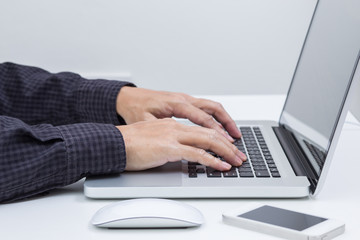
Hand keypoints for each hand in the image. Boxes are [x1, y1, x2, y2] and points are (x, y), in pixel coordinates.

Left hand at [116, 87, 240, 140]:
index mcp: (176, 103)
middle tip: (237, 140)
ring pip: (212, 107)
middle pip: (213, 109)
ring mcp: (185, 99)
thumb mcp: (145, 121)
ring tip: (234, 134)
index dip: (215, 131)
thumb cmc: (135, 108)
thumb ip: (161, 129)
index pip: (201, 117)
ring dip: (225, 120)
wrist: (128, 98)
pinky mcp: (185, 102)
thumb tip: (176, 140)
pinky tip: (220, 128)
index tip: (225, 142)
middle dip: (227, 124)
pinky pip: (206, 108)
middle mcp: (184, 99)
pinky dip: (216, 118)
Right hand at [117, 119, 246, 170]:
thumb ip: (168, 141)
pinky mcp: (170, 147)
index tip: (228, 146)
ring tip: (236, 161)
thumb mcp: (153, 138)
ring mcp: (173, 135)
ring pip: (208, 140)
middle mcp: (176, 126)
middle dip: (228, 145)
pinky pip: (197, 153)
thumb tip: (180, 151)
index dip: (218, 137)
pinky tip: (221, 166)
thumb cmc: (129, 143)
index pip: (202, 128)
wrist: (113, 143)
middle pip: (210, 132)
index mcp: (172, 123)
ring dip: (226, 152)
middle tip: (239, 154)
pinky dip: (212, 160)